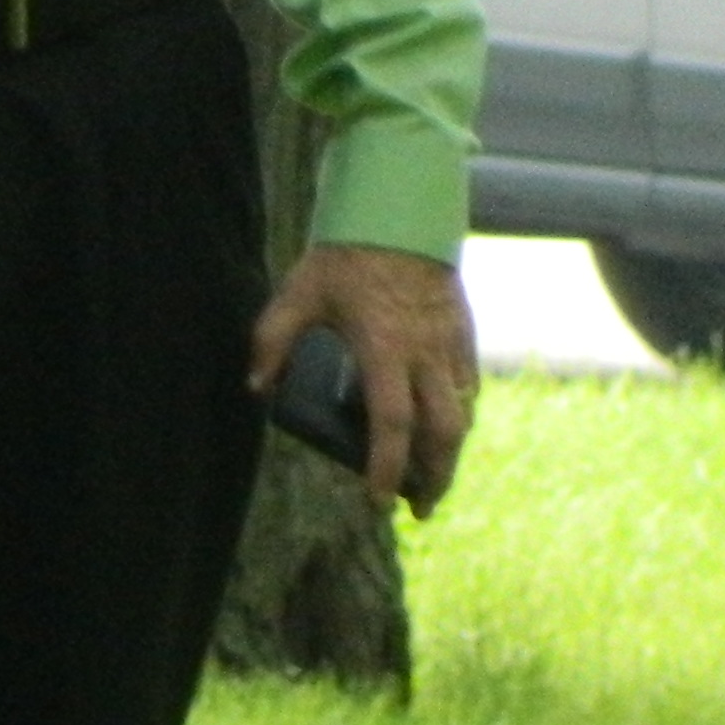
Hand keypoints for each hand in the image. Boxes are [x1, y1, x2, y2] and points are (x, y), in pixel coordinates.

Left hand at [250, 242, 476, 517]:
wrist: (400, 214)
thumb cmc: (344, 257)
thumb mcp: (297, 294)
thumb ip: (272, 340)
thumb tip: (255, 387)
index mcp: (383, 349)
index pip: (391, 423)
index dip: (386, 467)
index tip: (378, 501)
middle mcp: (424, 355)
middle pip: (443, 433)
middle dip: (435, 478)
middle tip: (420, 509)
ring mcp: (450, 345)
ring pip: (463, 414)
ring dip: (451, 453)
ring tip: (432, 480)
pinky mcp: (464, 334)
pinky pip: (469, 388)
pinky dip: (461, 417)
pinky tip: (446, 430)